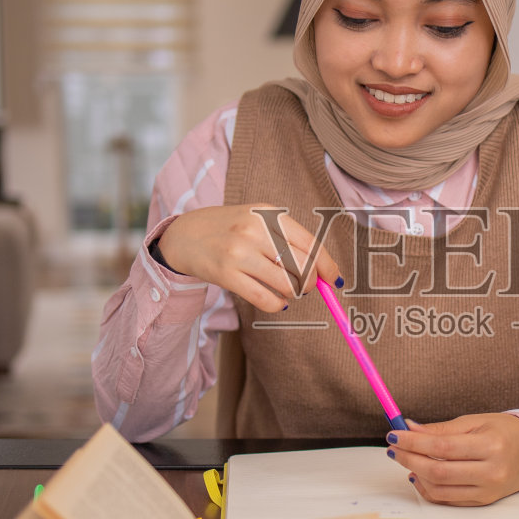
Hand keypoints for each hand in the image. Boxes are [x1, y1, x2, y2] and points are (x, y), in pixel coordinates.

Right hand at [157, 204, 341, 312]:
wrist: (184, 235)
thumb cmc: (230, 229)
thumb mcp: (259, 221)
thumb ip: (289, 241)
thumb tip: (325, 272)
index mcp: (268, 214)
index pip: (310, 243)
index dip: (327, 265)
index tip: (334, 279)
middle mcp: (255, 230)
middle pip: (302, 266)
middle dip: (311, 283)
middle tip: (306, 287)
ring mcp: (239, 252)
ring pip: (286, 285)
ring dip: (292, 294)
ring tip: (285, 291)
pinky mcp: (226, 274)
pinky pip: (265, 299)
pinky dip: (276, 305)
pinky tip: (275, 301)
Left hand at [388, 415, 518, 506]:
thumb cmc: (505, 432)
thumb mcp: (475, 422)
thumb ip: (441, 429)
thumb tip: (409, 429)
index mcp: (491, 445)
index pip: (442, 447)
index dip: (413, 442)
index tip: (394, 435)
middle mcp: (491, 471)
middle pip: (439, 471)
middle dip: (410, 459)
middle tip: (394, 448)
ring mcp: (488, 490)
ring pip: (440, 489)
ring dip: (416, 475)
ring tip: (406, 459)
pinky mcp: (483, 502)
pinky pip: (448, 500)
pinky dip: (429, 489)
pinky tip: (419, 475)